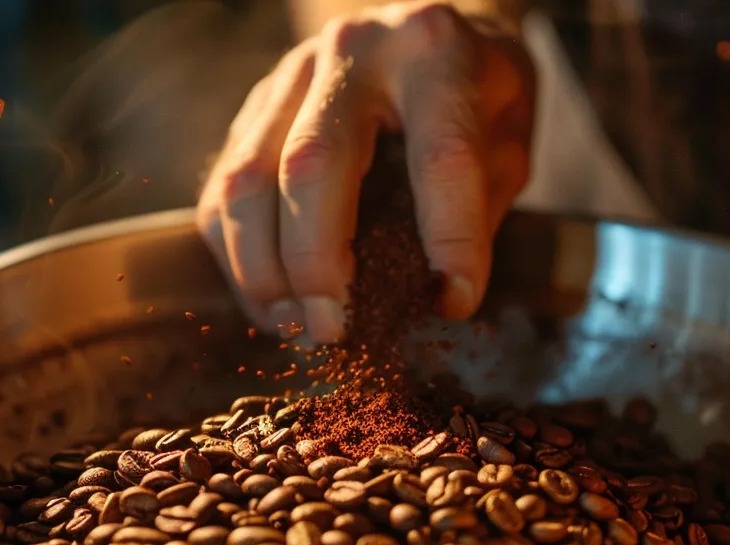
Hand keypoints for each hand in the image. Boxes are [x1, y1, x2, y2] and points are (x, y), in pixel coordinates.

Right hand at [195, 1, 535, 342]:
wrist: (417, 29)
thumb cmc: (473, 94)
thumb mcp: (507, 135)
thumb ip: (479, 204)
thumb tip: (440, 295)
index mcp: (433, 53)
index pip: (441, 155)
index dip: (450, 237)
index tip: (453, 301)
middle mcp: (351, 53)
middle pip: (311, 164)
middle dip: (315, 262)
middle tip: (333, 329)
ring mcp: (288, 78)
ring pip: (246, 180)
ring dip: (263, 269)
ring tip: (296, 325)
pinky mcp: (250, 110)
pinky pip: (222, 193)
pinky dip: (238, 260)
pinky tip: (272, 302)